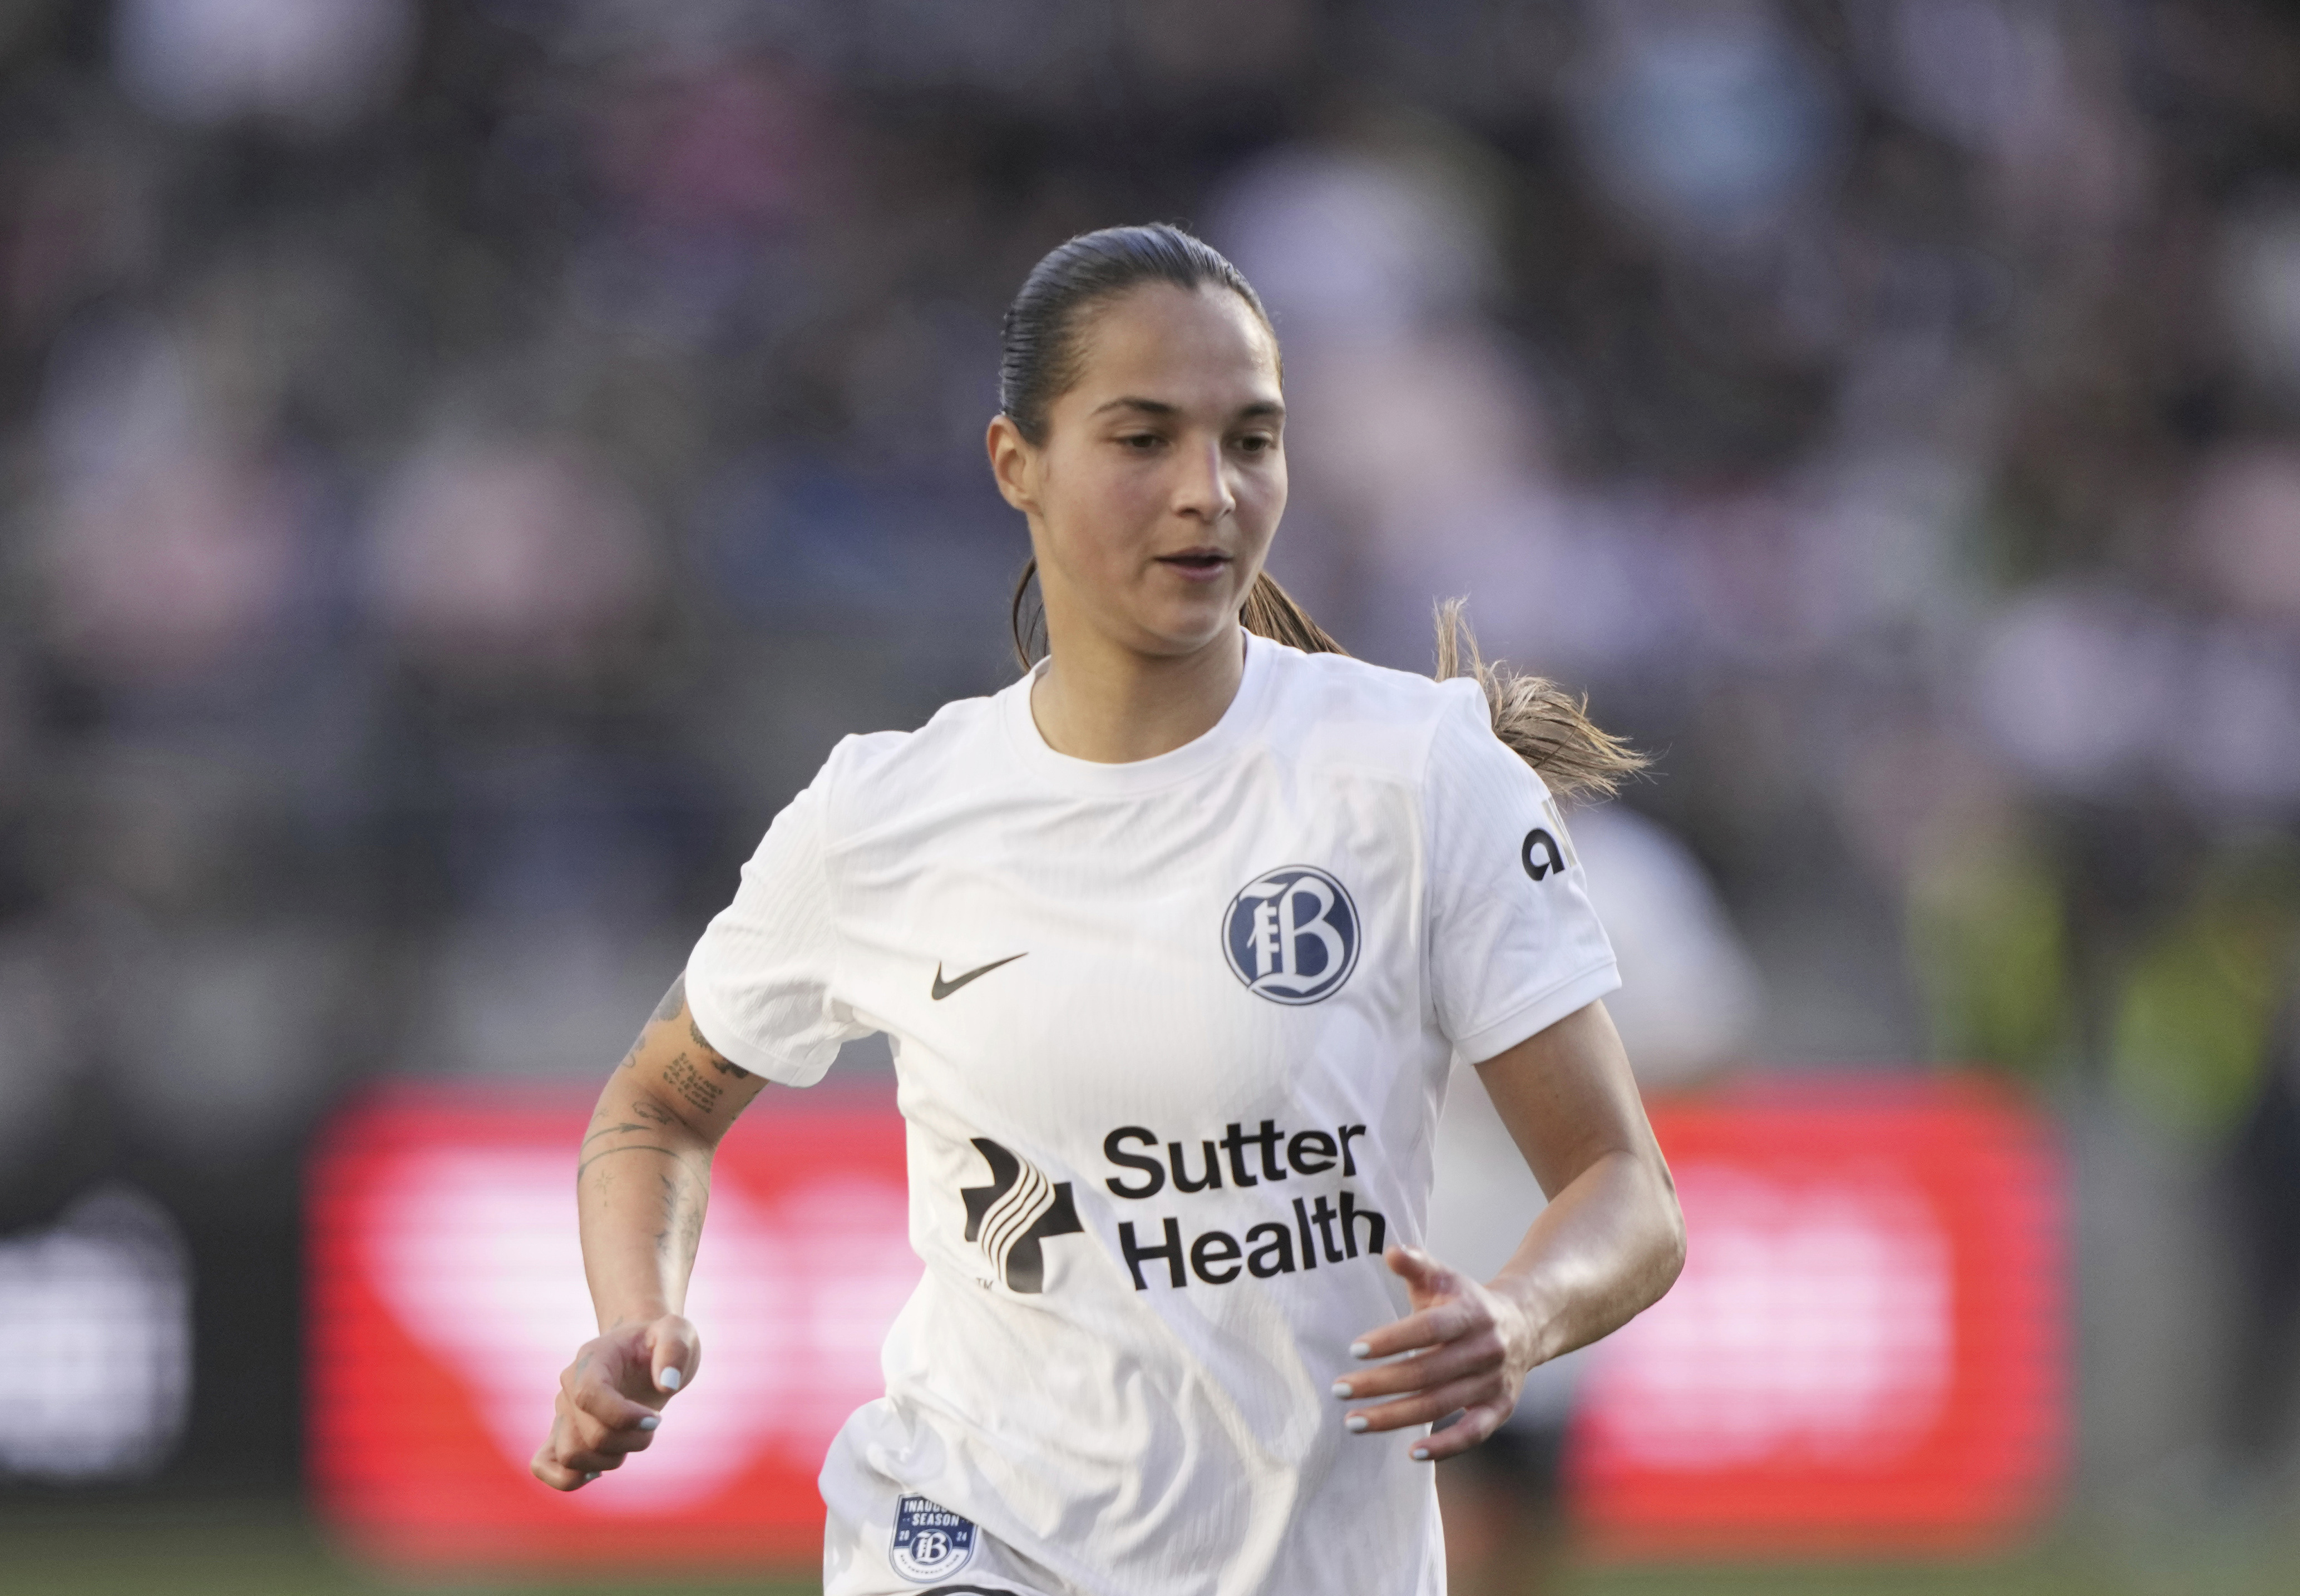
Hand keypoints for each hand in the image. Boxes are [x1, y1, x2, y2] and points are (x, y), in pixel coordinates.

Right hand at [530, 1313, 698, 1490]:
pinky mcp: (563, 1434)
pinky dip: (569, 1478)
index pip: (589, 1396)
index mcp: (591, 1359)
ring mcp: (563, 1412)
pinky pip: (543, 1466)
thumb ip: (675, 1351)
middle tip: (653, 1424)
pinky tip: (600, 1469)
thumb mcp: (678, 1333)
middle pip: (587, 1436)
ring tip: (632, 1441)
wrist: (641, 1348)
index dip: (623, 1417)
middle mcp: (569, 1387)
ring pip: (570, 1457)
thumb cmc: (658, 1341)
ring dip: (610, 1460)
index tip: (655, 1419)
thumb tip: (667, 1385)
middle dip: (630, 1441)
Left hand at [1333, 1245, 1534, 1462]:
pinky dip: (1445, 1447)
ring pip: (1441, 1405)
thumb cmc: (1466, 1302)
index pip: (1429, 1329)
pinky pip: (1473, 1433)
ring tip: (1354, 1421)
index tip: (1354, 1349)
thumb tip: (1391, 1252)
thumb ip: (1417, 1264)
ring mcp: (1494, 1382)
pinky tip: (1411, 1453)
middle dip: (1380, 1384)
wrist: (1524, 1324)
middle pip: (1428, 1372)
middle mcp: (1486, 1349)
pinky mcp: (1500, 1409)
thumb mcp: (1444, 1278)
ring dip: (1395, 1417)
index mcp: (1471, 1313)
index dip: (1393, 1339)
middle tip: (1340, 1390)